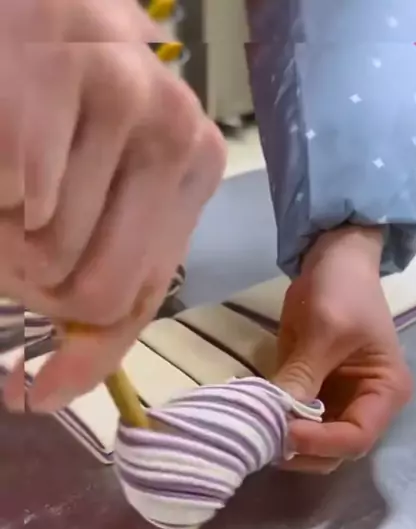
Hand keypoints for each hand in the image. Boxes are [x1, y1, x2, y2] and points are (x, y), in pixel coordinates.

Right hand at [1, 0, 225, 411]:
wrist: (24, 5)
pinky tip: (4, 152)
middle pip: (98, 293)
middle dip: (34, 289)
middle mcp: (178, 137)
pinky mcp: (65, 71)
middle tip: (11, 246)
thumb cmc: (51, 102)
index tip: (39, 395)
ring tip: (10, 183)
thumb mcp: (92, 189)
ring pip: (48, 253)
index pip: (142, 297)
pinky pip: (17, 199)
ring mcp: (129, 100)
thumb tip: (53, 388)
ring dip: (5, 238)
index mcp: (188, 173)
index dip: (87, 361)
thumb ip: (89, 279)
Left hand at [274, 226, 412, 473]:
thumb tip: (276, 415)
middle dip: (301, 449)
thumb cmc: (342, 290)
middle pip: (335, 452)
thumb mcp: (326, 329)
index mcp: (386, 392)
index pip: (358, 437)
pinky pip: (294, 424)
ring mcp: (337, 405)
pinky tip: (253, 418)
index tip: (286, 432)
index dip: (322, 442)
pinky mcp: (312, 397)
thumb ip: (304, 373)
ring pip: (312, 447)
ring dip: (285, 444)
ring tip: (255, 430)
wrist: (334, 261)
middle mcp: (365, 407)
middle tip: (263, 435)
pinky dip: (275, 426)